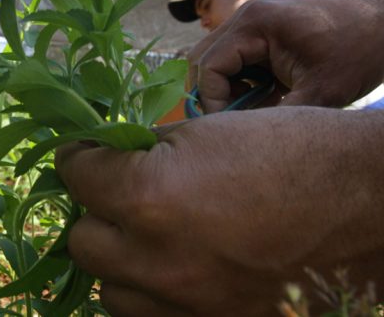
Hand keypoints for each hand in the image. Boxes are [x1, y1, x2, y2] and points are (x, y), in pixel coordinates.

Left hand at [56, 107, 383, 315]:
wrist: (357, 201)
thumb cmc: (286, 151)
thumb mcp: (202, 134)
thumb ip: (142, 155)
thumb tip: (109, 163)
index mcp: (148, 199)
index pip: (77, 177)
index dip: (78, 158)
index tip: (86, 153)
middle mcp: (155, 261)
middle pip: (81, 241)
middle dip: (94, 212)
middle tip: (118, 194)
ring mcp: (183, 305)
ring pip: (110, 289)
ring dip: (118, 259)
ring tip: (147, 236)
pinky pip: (149, 316)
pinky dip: (149, 291)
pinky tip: (173, 267)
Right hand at [188, 0, 383, 112]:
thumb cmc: (359, 50)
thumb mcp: (321, 93)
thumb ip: (277, 117)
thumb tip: (243, 141)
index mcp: (255, 24)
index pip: (208, 65)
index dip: (211, 100)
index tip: (228, 127)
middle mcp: (247, 18)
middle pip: (202, 59)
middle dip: (211, 93)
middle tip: (233, 121)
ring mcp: (253, 21)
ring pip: (216, 59)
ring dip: (225, 87)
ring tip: (251, 110)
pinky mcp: (263, 30)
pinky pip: (235, 57)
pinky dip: (241, 80)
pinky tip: (266, 96)